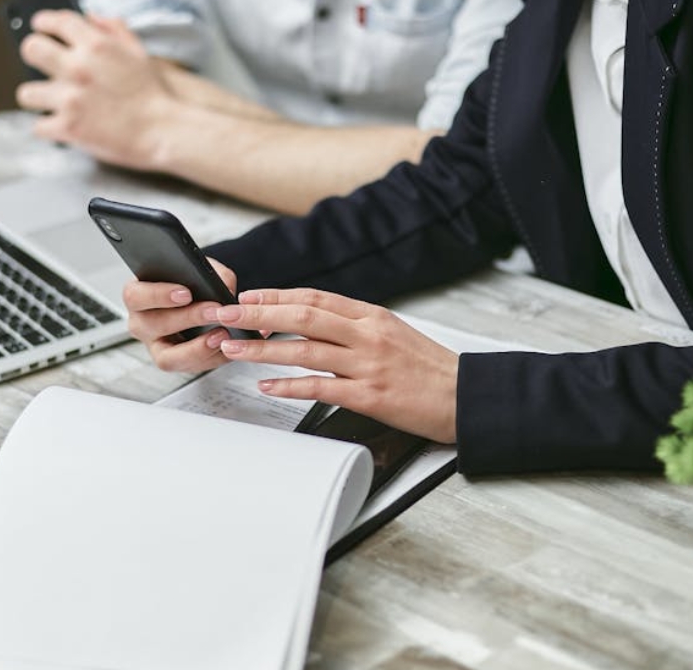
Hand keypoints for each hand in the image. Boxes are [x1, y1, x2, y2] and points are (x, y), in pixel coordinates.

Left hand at [16, 11, 178, 170]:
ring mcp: (69, 98)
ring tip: (51, 102)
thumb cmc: (154, 94)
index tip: (39, 26)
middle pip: (31, 49)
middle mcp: (78, 67)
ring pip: (27, 92)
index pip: (57, 21)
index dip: (44, 22)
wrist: (164, 132)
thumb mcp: (139, 53)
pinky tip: (61, 127)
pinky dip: (50, 129)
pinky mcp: (68, 128)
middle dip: (34, 55)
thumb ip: (113, 30)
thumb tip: (90, 17)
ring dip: (38, 98)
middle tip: (41, 64)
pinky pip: (39, 126)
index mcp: (95, 45)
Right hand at [122, 258, 240, 373]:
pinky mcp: (175, 363)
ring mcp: (155, 347)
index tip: (185, 293)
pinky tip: (226, 346)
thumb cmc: (191, 285)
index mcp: (138, 296)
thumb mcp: (199, 271)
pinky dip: (211, 358)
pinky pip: (189, 368)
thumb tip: (224, 286)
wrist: (201, 304)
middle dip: (188, 318)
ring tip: (221, 334)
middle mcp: (141, 324)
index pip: (135, 296)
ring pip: (167, 357)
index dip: (158, 295)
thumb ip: (210, 272)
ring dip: (197, 348)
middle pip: (154, 325)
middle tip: (214, 311)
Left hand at [208, 289, 459, 442]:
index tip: (248, 296)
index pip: (315, 297)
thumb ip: (357, 327)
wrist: (465, 396)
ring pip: (304, 349)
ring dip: (263, 348)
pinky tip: (267, 384)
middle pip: (303, 315)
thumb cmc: (429, 369)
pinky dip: (289, 385)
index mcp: (372, 316)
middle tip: (226, 315)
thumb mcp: (394, 333)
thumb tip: (315, 323)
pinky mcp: (369, 395)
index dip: (277, 295)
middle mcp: (367, 334)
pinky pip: (320, 387)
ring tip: (233, 349)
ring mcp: (367, 364)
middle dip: (258, 313)